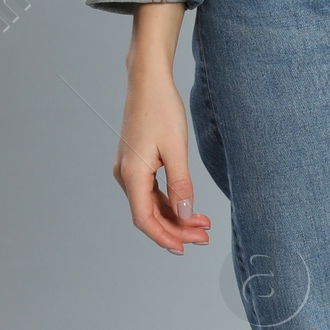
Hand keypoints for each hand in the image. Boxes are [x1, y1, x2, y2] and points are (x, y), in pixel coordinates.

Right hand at [112, 3, 211, 253]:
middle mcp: (125, 175)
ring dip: (175, 216)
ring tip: (202, 223)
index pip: (144, 219)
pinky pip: (151, 191)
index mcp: (132, 174)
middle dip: (176, 228)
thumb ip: (181, 185)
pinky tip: (188, 206)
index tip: (185, 248)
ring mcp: (129, 169)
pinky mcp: (136, 163)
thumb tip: (185, 213)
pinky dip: (170, 201)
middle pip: (149, 215)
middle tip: (204, 236)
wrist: (148, 81)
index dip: (165, 237)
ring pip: (151, 204)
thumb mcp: (176, 149)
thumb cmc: (161, 109)